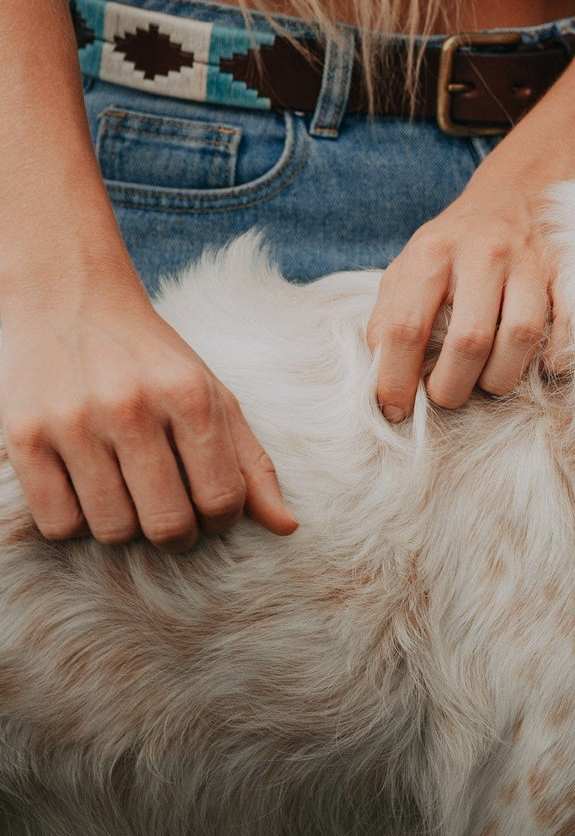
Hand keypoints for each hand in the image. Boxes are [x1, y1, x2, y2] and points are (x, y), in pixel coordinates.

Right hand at [0, 292, 298, 551]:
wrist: (70, 299)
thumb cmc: (153, 360)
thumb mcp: (213, 396)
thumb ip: (252, 463)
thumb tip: (287, 527)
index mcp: (190, 396)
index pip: (222, 498)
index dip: (221, 520)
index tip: (209, 510)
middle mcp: (132, 407)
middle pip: (167, 523)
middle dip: (177, 535)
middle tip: (171, 518)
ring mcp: (73, 422)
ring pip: (112, 529)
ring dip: (126, 530)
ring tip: (128, 499)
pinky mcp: (23, 436)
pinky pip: (58, 524)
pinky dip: (77, 525)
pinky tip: (87, 495)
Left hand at [368, 173, 565, 419]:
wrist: (514, 195)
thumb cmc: (453, 246)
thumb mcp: (408, 267)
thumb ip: (389, 317)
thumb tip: (381, 379)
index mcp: (431, 253)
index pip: (406, 327)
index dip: (396, 379)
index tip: (395, 410)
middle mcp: (482, 253)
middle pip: (469, 340)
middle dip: (452, 387)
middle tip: (446, 396)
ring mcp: (530, 263)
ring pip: (520, 337)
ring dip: (500, 378)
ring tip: (485, 382)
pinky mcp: (567, 274)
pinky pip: (566, 329)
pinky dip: (552, 358)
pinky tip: (534, 364)